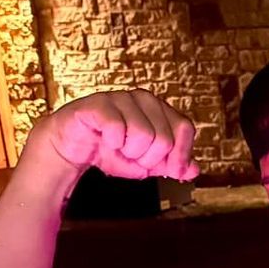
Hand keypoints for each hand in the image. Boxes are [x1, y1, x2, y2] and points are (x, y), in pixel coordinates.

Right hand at [35, 90, 198, 180]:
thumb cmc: (111, 150)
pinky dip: (111, 144)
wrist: (74, 148)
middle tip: (131, 155)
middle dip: (148, 159)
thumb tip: (194, 170)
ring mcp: (121, 98)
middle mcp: (143, 98)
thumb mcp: (147, 163)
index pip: (185, 129)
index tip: (169, 169)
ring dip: (128, 153)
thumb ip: (172, 165)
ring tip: (117, 147)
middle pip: (164, 138)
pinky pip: (117, 130)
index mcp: (159, 109)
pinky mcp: (99, 104)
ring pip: (143, 135)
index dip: (180, 155)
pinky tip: (104, 139)